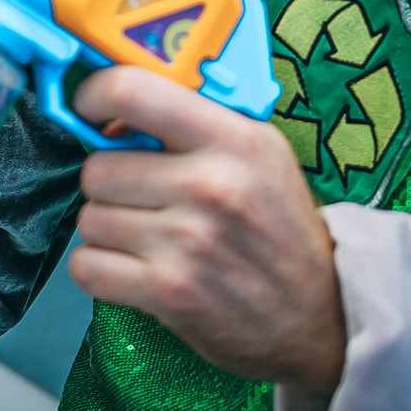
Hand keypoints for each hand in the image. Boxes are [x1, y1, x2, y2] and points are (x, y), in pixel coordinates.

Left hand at [66, 66, 346, 395]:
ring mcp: (189, 242)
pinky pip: (87, 266)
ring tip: (150, 239)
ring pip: (89, 218)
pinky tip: (136, 270)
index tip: (90, 111)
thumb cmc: (280, 231)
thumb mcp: (260, 155)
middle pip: (98, 168)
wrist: (323, 319)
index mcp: (235, 140)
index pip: (130, 91)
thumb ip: (194, 121)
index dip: (93, 97)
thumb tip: (113, 104)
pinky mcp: (170, 292)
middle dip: (110, 185)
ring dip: (109, 231)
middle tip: (143, 199)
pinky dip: (101, 271)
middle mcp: (211, 185)